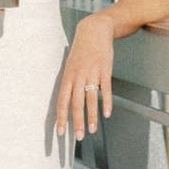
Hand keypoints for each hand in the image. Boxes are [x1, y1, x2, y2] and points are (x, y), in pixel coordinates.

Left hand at [55, 11, 114, 141]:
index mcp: (67, 76)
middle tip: (78, 137)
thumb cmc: (81, 51)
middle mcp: (77, 76)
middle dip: (76, 122)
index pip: (61, 101)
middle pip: (75, 103)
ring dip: (91, 116)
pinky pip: (105, 89)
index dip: (61, 117)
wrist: (94, 31)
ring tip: (91, 130)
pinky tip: (106, 114)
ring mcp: (91, 73)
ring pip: (90, 99)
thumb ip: (70, 83)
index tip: (61, 132)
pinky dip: (106, 102)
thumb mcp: (70, 65)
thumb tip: (66, 102)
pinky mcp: (105, 70)